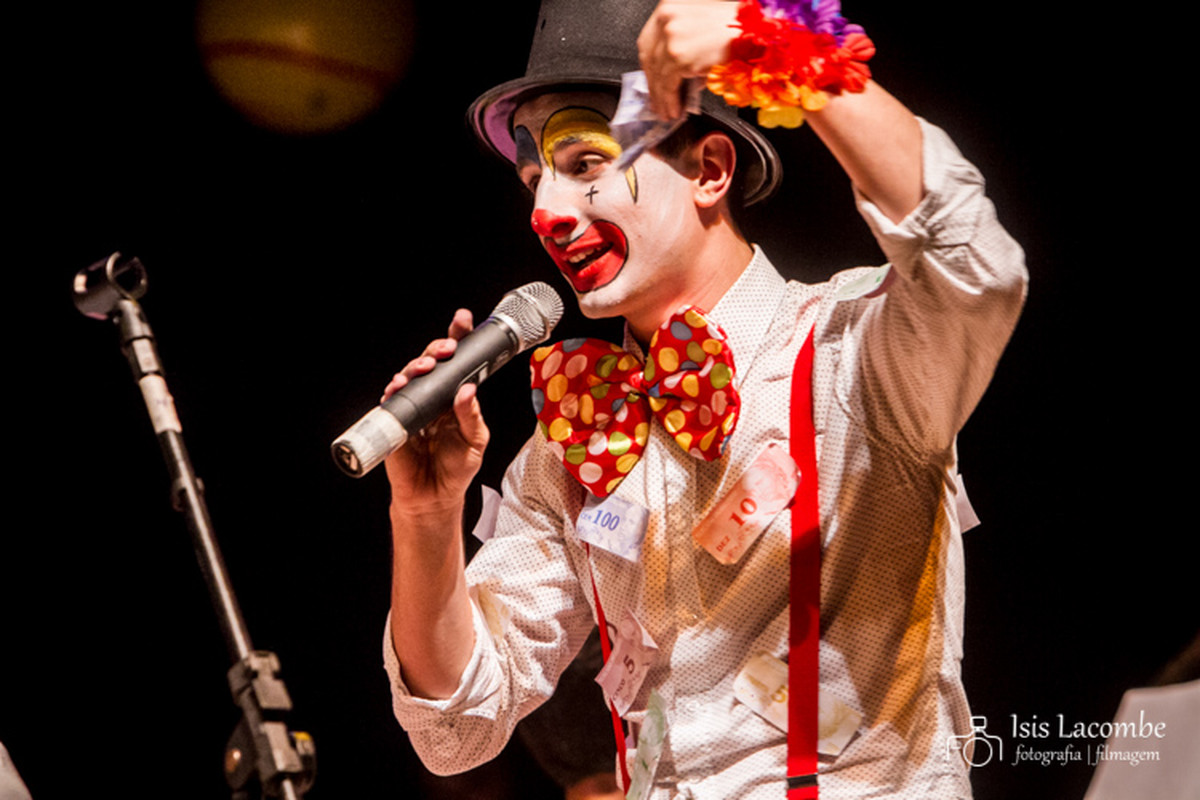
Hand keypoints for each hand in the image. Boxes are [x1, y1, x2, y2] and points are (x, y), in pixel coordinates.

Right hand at [382, 308, 489, 519]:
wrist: (433, 497)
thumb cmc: (456, 468)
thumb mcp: (475, 441)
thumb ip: (471, 416)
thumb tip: (467, 389)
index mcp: (455, 397)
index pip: (456, 363)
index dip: (457, 339)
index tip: (462, 321)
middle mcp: (433, 397)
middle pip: (431, 363)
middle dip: (436, 349)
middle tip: (445, 349)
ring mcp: (413, 407)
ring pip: (410, 376)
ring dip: (416, 366)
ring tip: (426, 368)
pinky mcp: (396, 420)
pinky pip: (392, 400)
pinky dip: (395, 390)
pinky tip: (400, 386)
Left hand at [637, 0, 739, 118]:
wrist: (757, 33)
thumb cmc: (738, 28)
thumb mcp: (703, 26)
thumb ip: (684, 44)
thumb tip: (676, 74)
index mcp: (670, 4)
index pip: (649, 39)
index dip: (649, 65)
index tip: (651, 79)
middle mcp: (667, 17)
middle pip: (649, 57)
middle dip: (652, 83)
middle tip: (656, 100)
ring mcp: (671, 36)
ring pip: (657, 74)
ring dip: (661, 98)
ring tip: (666, 111)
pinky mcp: (678, 56)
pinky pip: (668, 85)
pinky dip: (669, 101)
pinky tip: (674, 110)